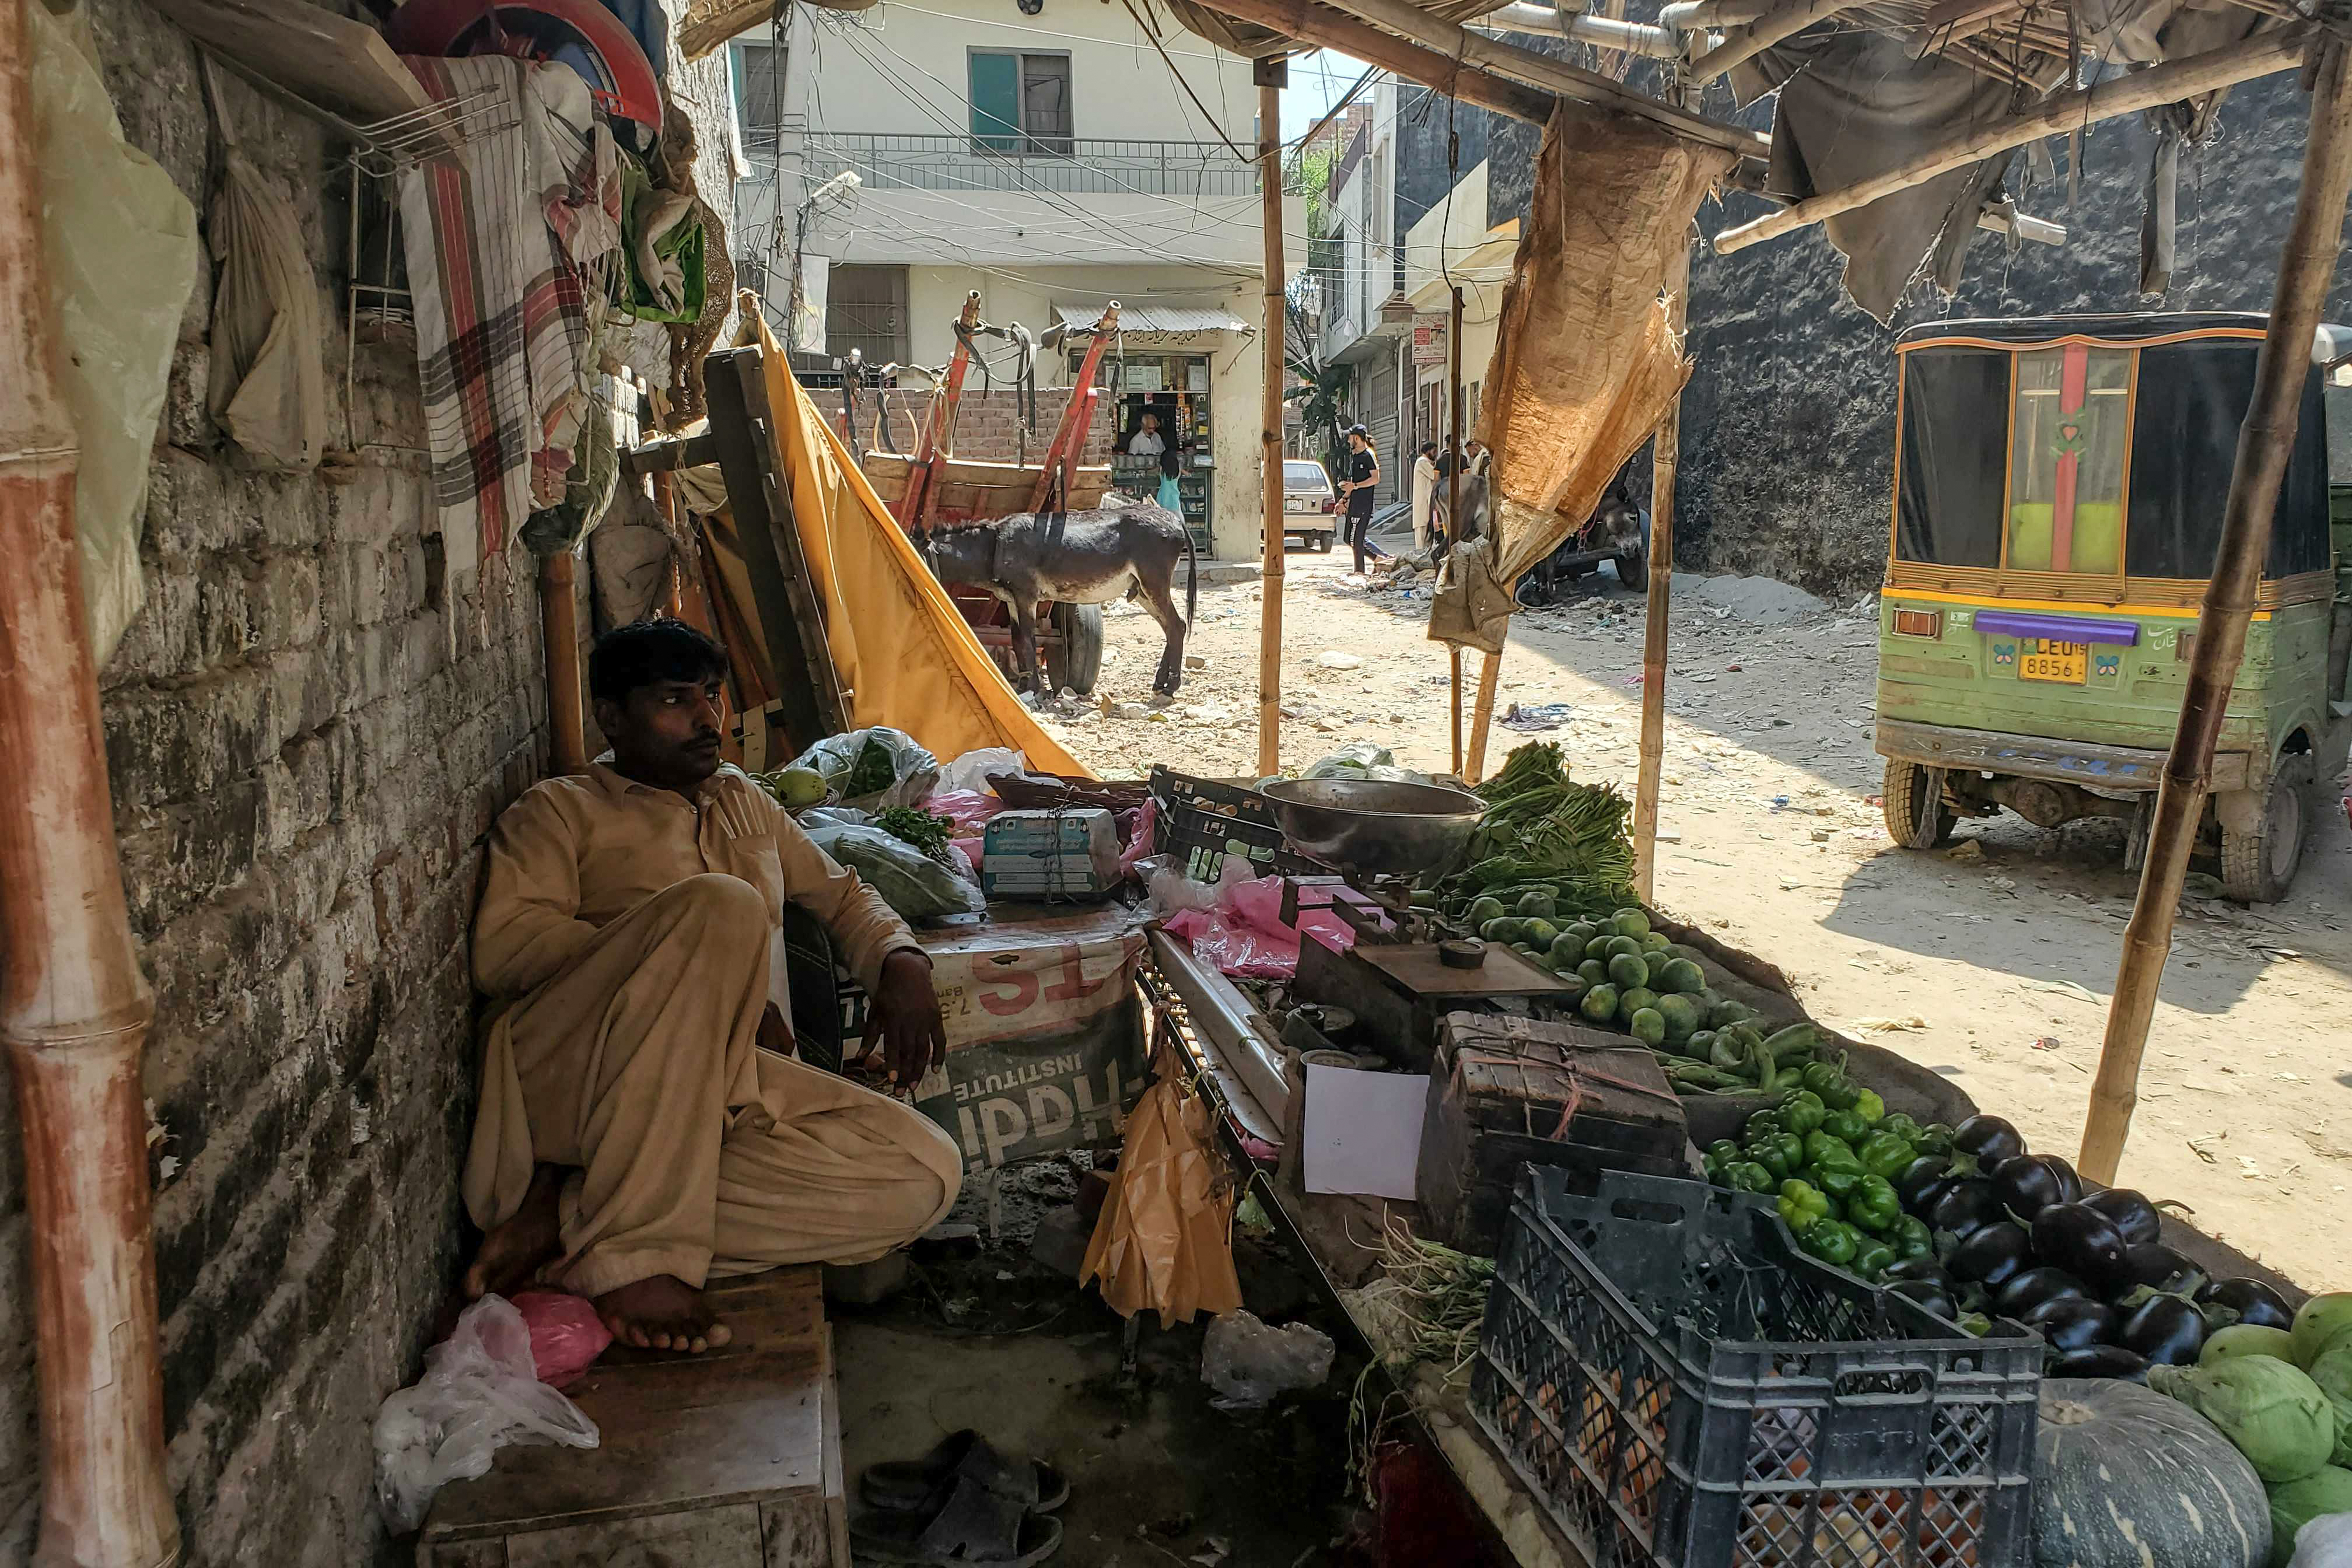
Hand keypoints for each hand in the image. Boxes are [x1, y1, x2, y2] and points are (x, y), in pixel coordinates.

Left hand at [869, 949, 945, 1092]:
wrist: (909, 971)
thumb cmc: (888, 992)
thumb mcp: (875, 1011)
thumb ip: (870, 1035)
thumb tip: (860, 1057)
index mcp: (894, 1019)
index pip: (894, 1045)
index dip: (894, 1063)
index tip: (892, 1079)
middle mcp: (911, 1021)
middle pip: (909, 1052)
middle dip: (906, 1074)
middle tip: (902, 1091)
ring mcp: (926, 1020)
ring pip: (924, 1050)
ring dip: (919, 1070)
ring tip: (914, 1086)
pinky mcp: (936, 1019)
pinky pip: (940, 1040)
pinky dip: (939, 1055)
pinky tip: (935, 1070)